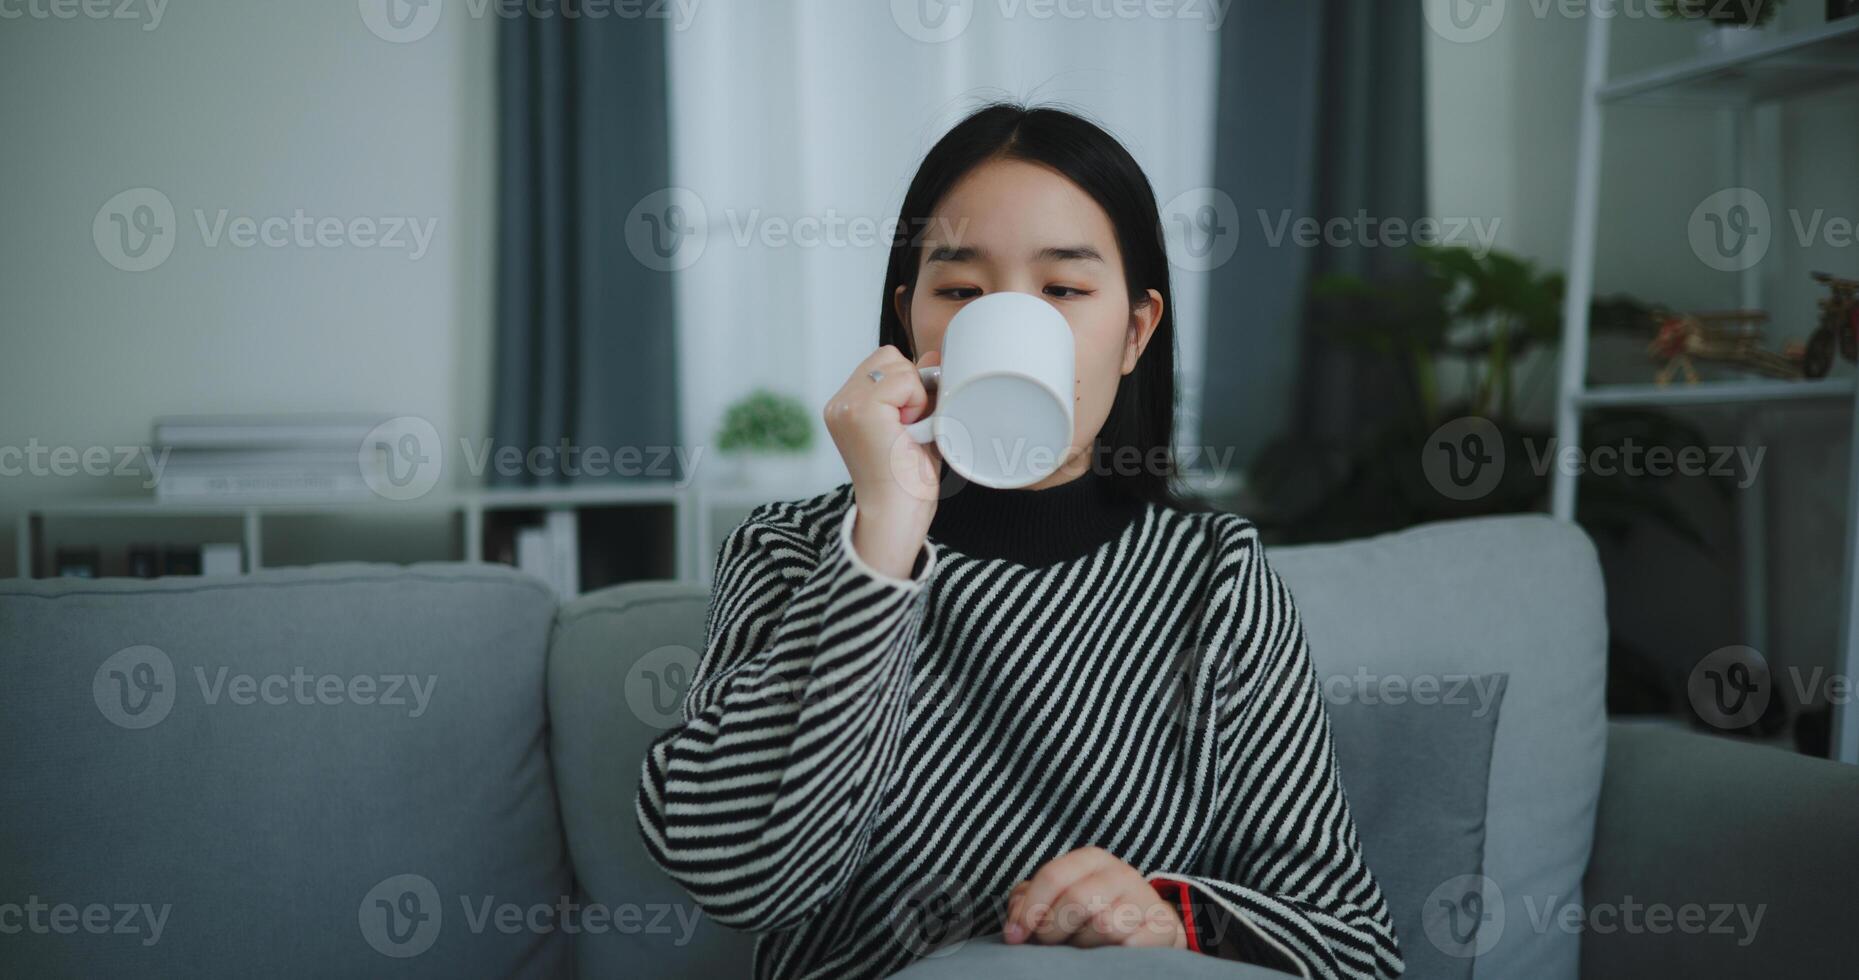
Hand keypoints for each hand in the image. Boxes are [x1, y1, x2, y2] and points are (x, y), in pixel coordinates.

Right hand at [823, 345, 942, 577]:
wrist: (897, 514)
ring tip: (906, 430)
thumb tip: (932, 355)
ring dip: (913, 394)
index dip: (907, 384)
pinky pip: (903, 379)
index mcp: (845, 406)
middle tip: (909, 426)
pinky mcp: (858, 410)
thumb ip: (919, 389)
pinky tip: (906, 431)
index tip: (909, 421)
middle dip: (910, 385)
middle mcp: (839, 403)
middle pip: (888, 355)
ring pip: (896, 363)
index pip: (883, 363)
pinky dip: (915, 402)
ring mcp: (845, 405)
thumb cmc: (907, 480)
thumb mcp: (916, 424)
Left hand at [1002, 846, 1187, 949]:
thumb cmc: (1093, 911)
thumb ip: (1029, 902)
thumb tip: (1014, 925)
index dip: (1029, 909)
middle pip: (1077, 900)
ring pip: (1105, 925)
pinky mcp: (1163, 927)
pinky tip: (1106, 956)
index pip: (1053, 876)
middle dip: (1053, 930)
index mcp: (1092, 860)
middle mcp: (1121, 873)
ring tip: (1080, 947)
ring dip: (1083, 945)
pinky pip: (1131, 944)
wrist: (1148, 925)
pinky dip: (1112, 955)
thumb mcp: (1059, 897)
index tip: (1015, 936)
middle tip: (1047, 945)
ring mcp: (1145, 899)